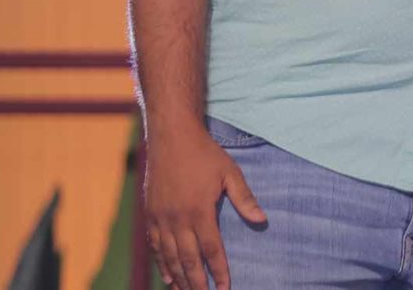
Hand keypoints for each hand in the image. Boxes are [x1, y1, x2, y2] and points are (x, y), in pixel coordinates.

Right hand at [144, 123, 263, 288]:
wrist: (171, 137)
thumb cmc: (205, 154)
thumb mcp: (230, 173)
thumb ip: (245, 199)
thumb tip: (262, 220)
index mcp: (200, 211)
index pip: (212, 249)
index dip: (219, 271)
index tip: (225, 287)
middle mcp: (178, 219)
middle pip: (188, 259)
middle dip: (198, 282)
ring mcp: (161, 219)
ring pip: (169, 257)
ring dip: (178, 278)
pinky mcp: (149, 215)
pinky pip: (155, 247)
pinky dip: (161, 263)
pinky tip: (167, 276)